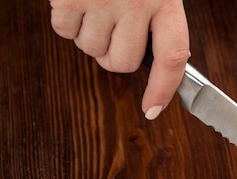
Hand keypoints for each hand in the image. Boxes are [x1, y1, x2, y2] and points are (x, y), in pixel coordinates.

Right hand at [49, 0, 189, 118]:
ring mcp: (101, 0)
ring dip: (89, 35)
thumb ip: (159, 17)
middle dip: (115, 55)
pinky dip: (65, 20)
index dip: (164, 89)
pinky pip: (62, 31)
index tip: (153, 110)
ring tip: (94, 4)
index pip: (173, 57)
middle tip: (113, 30)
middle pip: (123, 63)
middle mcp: (136, 2)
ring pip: (91, 50)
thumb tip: (161, 62)